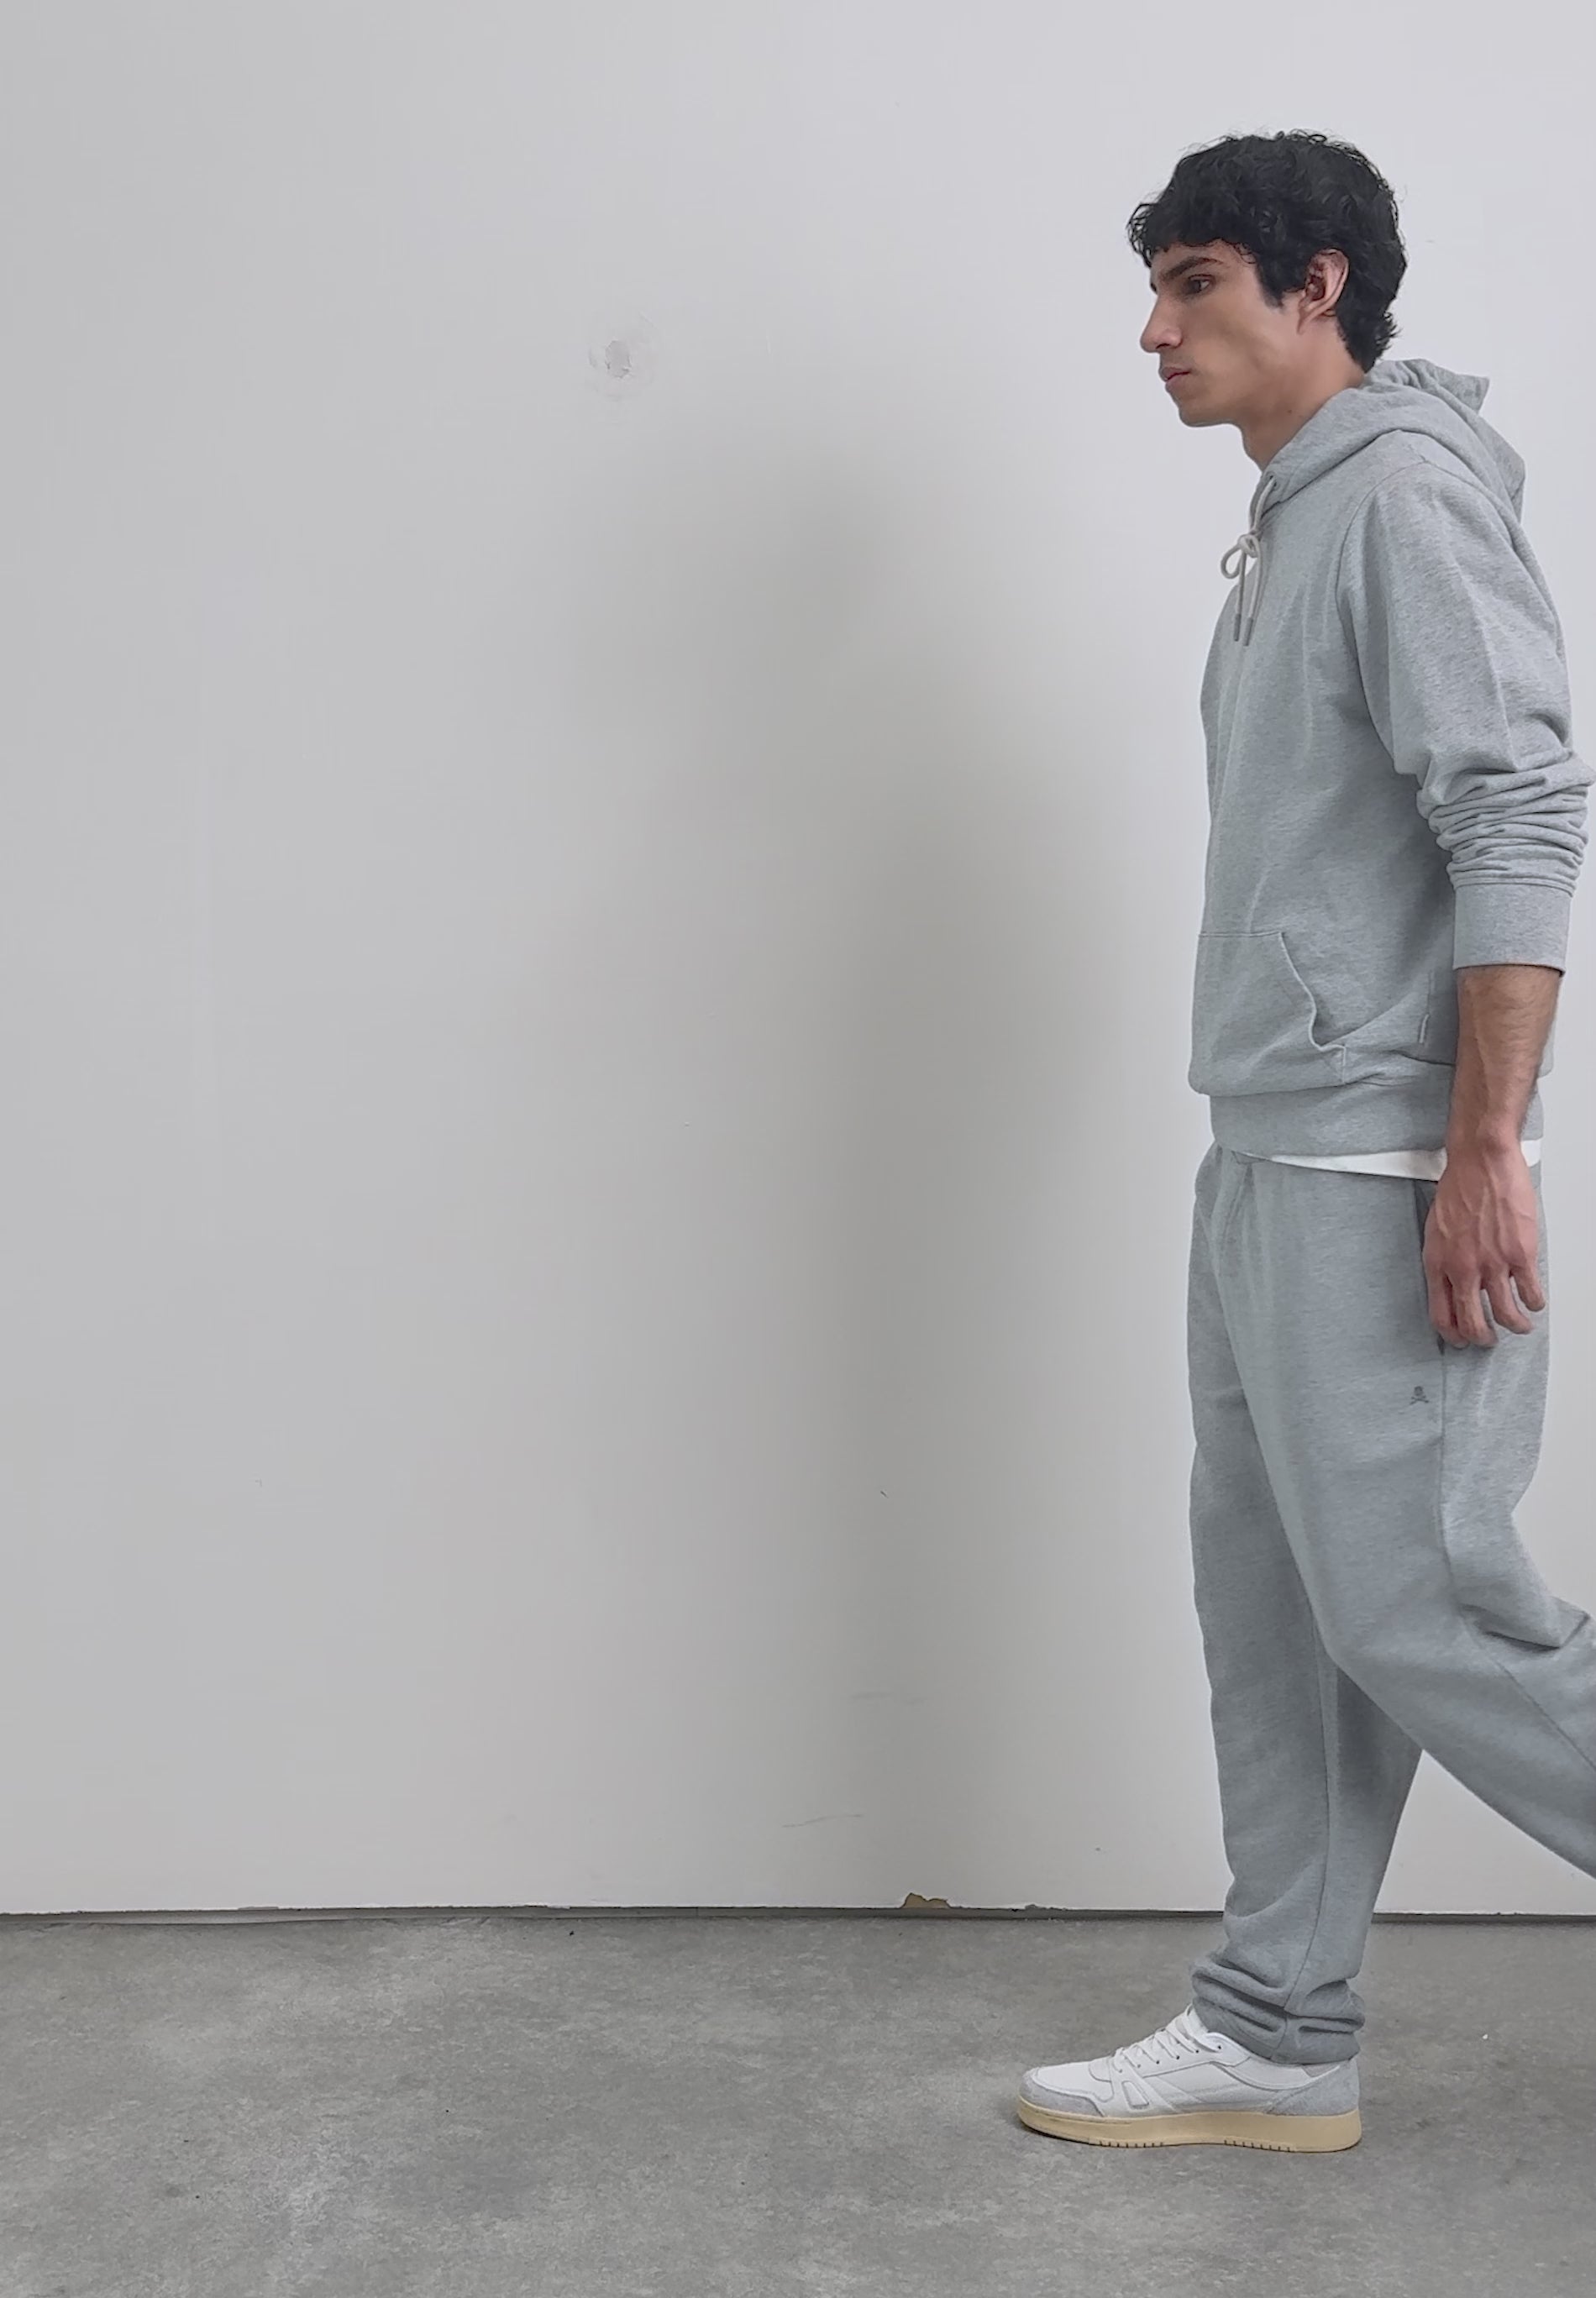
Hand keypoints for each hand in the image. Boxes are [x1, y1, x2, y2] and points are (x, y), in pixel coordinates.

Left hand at [1422, 1147, 1545, 1347]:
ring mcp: (1492, 1264)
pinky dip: (1534, 1302)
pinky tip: (1534, 1301)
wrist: (1481, 1163)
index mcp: (1438, 1263)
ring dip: (1515, 1326)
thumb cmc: (1459, 1187)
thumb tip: (1456, 1283)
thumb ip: (1446, 1260)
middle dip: (1483, 1338)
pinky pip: (1530, 1292)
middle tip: (1490, 1339)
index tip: (1462, 1340)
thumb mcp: (1438, 1230)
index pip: (1441, 1315)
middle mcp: (1463, 1269)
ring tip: (1520, 1325)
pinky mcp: (1519, 1255)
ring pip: (1506, 1315)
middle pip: (1473, 1323)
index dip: (1453, 1335)